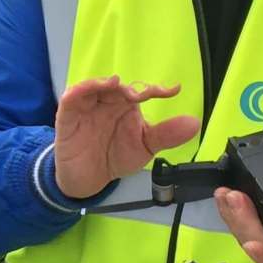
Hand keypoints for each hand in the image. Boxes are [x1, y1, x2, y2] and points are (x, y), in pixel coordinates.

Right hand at [53, 76, 199, 199]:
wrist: (88, 179)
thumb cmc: (115, 156)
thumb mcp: (144, 146)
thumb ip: (166, 135)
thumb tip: (194, 123)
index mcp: (127, 105)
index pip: (142, 91)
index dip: (158, 89)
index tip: (174, 90)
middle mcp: (108, 102)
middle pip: (117, 87)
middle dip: (128, 88)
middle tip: (140, 95)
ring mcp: (87, 107)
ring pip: (93, 87)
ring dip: (103, 83)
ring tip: (114, 84)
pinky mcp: (68, 116)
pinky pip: (71, 99)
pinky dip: (78, 91)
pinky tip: (86, 91)